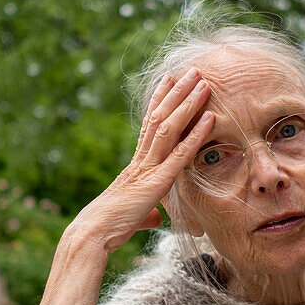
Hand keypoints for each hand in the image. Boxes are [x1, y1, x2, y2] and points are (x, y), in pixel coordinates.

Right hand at [71, 67, 212, 253]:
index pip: (149, 125)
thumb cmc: (109, 227)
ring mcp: (148, 168)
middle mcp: (141, 159)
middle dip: (177, 91)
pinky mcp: (156, 182)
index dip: (160, 100)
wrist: (92, 235)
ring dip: (187, 102)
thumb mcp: (135, 216)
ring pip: (169, 126)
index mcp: (136, 164)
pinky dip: (197, 134)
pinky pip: (180, 153)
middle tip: (192, 70)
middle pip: (160, 116)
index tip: (169, 80)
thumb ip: (147, 212)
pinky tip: (211, 118)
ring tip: (202, 81)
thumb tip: (154, 216)